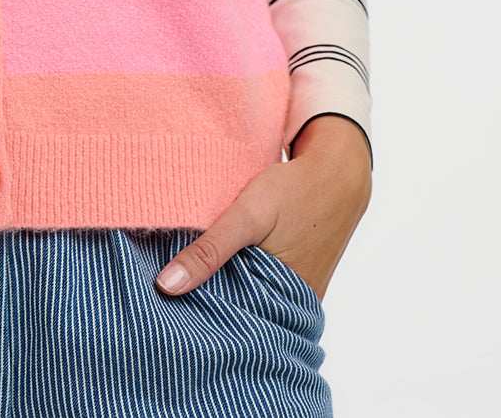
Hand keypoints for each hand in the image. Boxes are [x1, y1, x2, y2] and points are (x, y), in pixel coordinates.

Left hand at [154, 115, 371, 299]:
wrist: (337, 175)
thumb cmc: (293, 191)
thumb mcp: (248, 215)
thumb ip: (210, 250)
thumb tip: (166, 286)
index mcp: (282, 300)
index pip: (229, 326)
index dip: (196, 316)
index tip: (163, 307)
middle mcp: (293, 306)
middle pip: (240, 314)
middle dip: (209, 305)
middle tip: (169, 294)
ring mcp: (299, 294)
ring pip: (251, 300)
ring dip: (226, 289)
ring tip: (191, 279)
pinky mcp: (298, 280)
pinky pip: (264, 287)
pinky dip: (243, 277)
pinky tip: (223, 263)